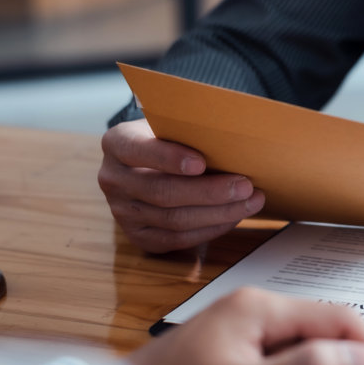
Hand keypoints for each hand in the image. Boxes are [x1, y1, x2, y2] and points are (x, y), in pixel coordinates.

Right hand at [98, 118, 265, 252]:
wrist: (148, 163)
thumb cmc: (168, 139)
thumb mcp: (171, 125)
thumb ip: (189, 131)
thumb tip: (233, 144)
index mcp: (117, 143)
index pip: (139, 151)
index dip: (170, 158)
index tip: (201, 163)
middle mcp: (113, 179)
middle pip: (163, 192)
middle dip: (209, 192)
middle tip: (245, 186)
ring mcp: (122, 212)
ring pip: (174, 220)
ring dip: (218, 213)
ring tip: (250, 201)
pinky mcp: (139, 236)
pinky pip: (177, 239)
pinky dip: (210, 229)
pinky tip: (233, 216)